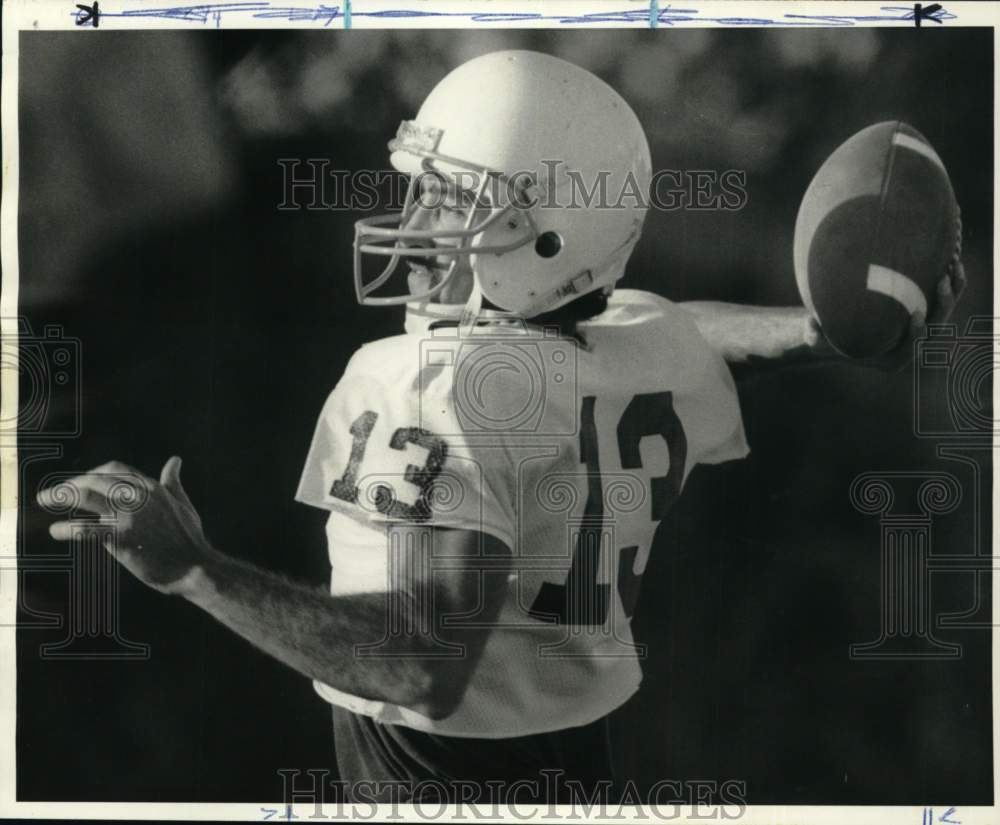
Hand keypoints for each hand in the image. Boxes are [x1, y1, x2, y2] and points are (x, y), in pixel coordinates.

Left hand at [38, 457, 212, 594]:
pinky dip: (67, 529)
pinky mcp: (122, 537)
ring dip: (61, 495)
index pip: (115, 469)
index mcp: (153, 487)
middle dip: (72, 484)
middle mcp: (139, 496)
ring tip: (44, 500)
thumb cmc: (190, 538)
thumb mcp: (182, 503)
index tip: (82, 483)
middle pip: (96, 479)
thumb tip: (175, 460)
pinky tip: (55, 531)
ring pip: (87, 496)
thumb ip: (173, 482)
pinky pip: (87, 529)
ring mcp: (129, 516)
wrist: (195, 567)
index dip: (94, 473)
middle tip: (55, 494)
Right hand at [806, 259, 966, 371]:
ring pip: (943, 313)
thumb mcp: (815, 337)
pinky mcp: (922, 314)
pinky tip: (948, 259)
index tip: (916, 315)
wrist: (838, 334)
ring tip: (953, 265)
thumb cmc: (825, 337)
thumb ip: (812, 334)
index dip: (916, 334)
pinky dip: (947, 283)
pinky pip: (940, 300)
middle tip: (941, 282)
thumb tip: (811, 326)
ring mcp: (918, 331)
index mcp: (890, 360)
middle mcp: (909, 347)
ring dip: (952, 291)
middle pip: (935, 329)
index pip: (909, 350)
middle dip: (942, 307)